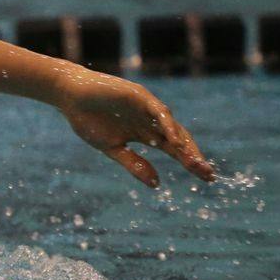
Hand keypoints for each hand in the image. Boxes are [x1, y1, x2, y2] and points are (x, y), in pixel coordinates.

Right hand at [60, 73, 214, 187]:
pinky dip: (167, 126)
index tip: (206, 177)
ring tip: (193, 162)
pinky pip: (158, 112)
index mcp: (146, 134)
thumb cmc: (88, 120)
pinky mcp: (139, 96)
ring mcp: (147, 107)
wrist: (71, 96)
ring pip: (172, 127)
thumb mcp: (112, 149)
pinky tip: (174, 141)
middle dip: (193, 156)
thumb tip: (156, 184)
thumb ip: (133, 164)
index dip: (190, 162)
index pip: (174, 150)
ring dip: (184, 144)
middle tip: (207, 173)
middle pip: (179, 140)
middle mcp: (151, 121)